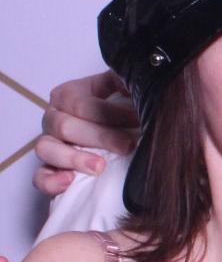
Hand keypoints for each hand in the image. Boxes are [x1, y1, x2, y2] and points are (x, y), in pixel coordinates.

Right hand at [34, 75, 138, 197]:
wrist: (120, 135)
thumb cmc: (121, 111)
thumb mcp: (123, 90)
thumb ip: (126, 82)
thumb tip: (141, 79)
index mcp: (68, 95)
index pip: (81, 103)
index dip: (111, 113)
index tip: (138, 119)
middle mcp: (54, 118)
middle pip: (66, 126)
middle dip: (100, 136)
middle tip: (128, 146)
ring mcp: (49, 145)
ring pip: (47, 149)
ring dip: (74, 158)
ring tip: (100, 167)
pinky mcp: (49, 171)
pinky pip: (40, 177)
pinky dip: (52, 181)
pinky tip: (70, 182)